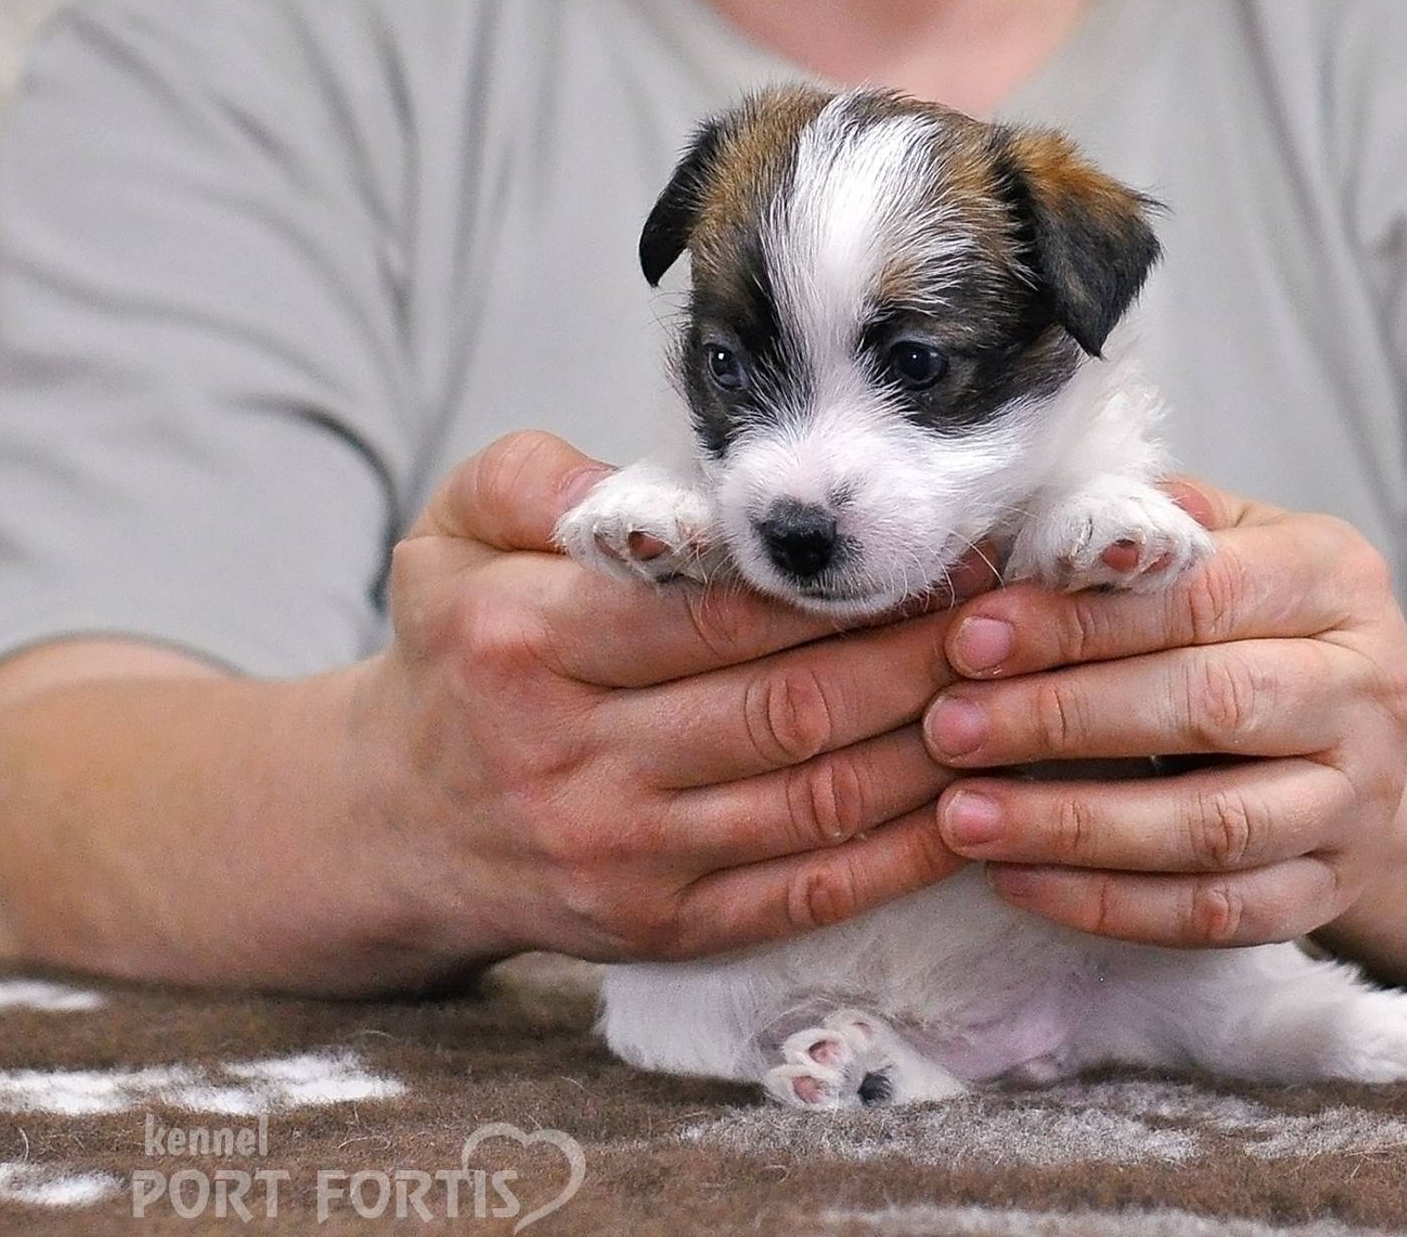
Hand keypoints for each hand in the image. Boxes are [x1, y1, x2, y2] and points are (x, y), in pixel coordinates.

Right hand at [353, 432, 984, 964]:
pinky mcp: (663, 925)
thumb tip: (671, 489)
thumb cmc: (455, 653)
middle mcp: (573, 757)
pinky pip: (806, 892)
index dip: (842, 586)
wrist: (398, 820)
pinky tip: (969, 806)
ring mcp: (623, 855)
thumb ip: (541, 481)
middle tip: (1003, 618)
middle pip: (789, 707)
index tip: (932, 550)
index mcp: (524, 639)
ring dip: (933, 751)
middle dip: (918, 660)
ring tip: (1009, 695)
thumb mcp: (450, 533)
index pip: (718, 612)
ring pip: (816, 801)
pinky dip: (903, 855)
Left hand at [922, 479, 1406, 947]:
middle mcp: (1366, 689)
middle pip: (1211, 706)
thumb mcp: (1216, 546)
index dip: (1081, 620)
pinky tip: (1017, 880)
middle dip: (1063, 719)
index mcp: (1335, 580)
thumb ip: (1140, 535)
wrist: (1351, 731)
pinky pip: (1214, 913)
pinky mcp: (1330, 889)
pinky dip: (1110, 905)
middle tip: (950, 730)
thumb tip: (1042, 539)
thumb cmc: (1246, 619)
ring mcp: (1357, 801)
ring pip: (1213, 826)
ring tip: (964, 818)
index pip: (1203, 596)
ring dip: (1075, 825)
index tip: (972, 640)